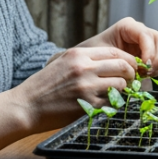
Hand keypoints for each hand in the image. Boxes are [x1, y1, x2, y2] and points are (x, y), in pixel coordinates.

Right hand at [10, 46, 137, 132]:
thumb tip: (111, 63)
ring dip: (123, 90)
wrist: (26, 106)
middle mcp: (84, 68)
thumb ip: (85, 60)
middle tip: (130, 80)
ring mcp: (86, 86)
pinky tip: (107, 104)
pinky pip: (112, 102)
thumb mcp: (62, 62)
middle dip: (130, 73)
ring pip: (121, 84)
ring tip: (118, 93)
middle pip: (122, 65)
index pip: (114, 52)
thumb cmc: (44, 86)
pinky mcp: (87, 105)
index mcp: (78, 55)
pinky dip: (114, 103)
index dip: (128, 60)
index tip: (131, 67)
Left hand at [79, 17, 157, 76]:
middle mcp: (141, 30)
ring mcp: (150, 38)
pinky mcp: (155, 49)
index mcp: (127, 26)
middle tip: (146, 73)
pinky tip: (153, 73)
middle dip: (157, 59)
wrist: (93, 60)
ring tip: (148, 74)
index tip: (144, 67)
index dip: (149, 51)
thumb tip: (138, 70)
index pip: (146, 34)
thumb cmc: (95, 57)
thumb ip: (119, 61)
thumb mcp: (102, 56)